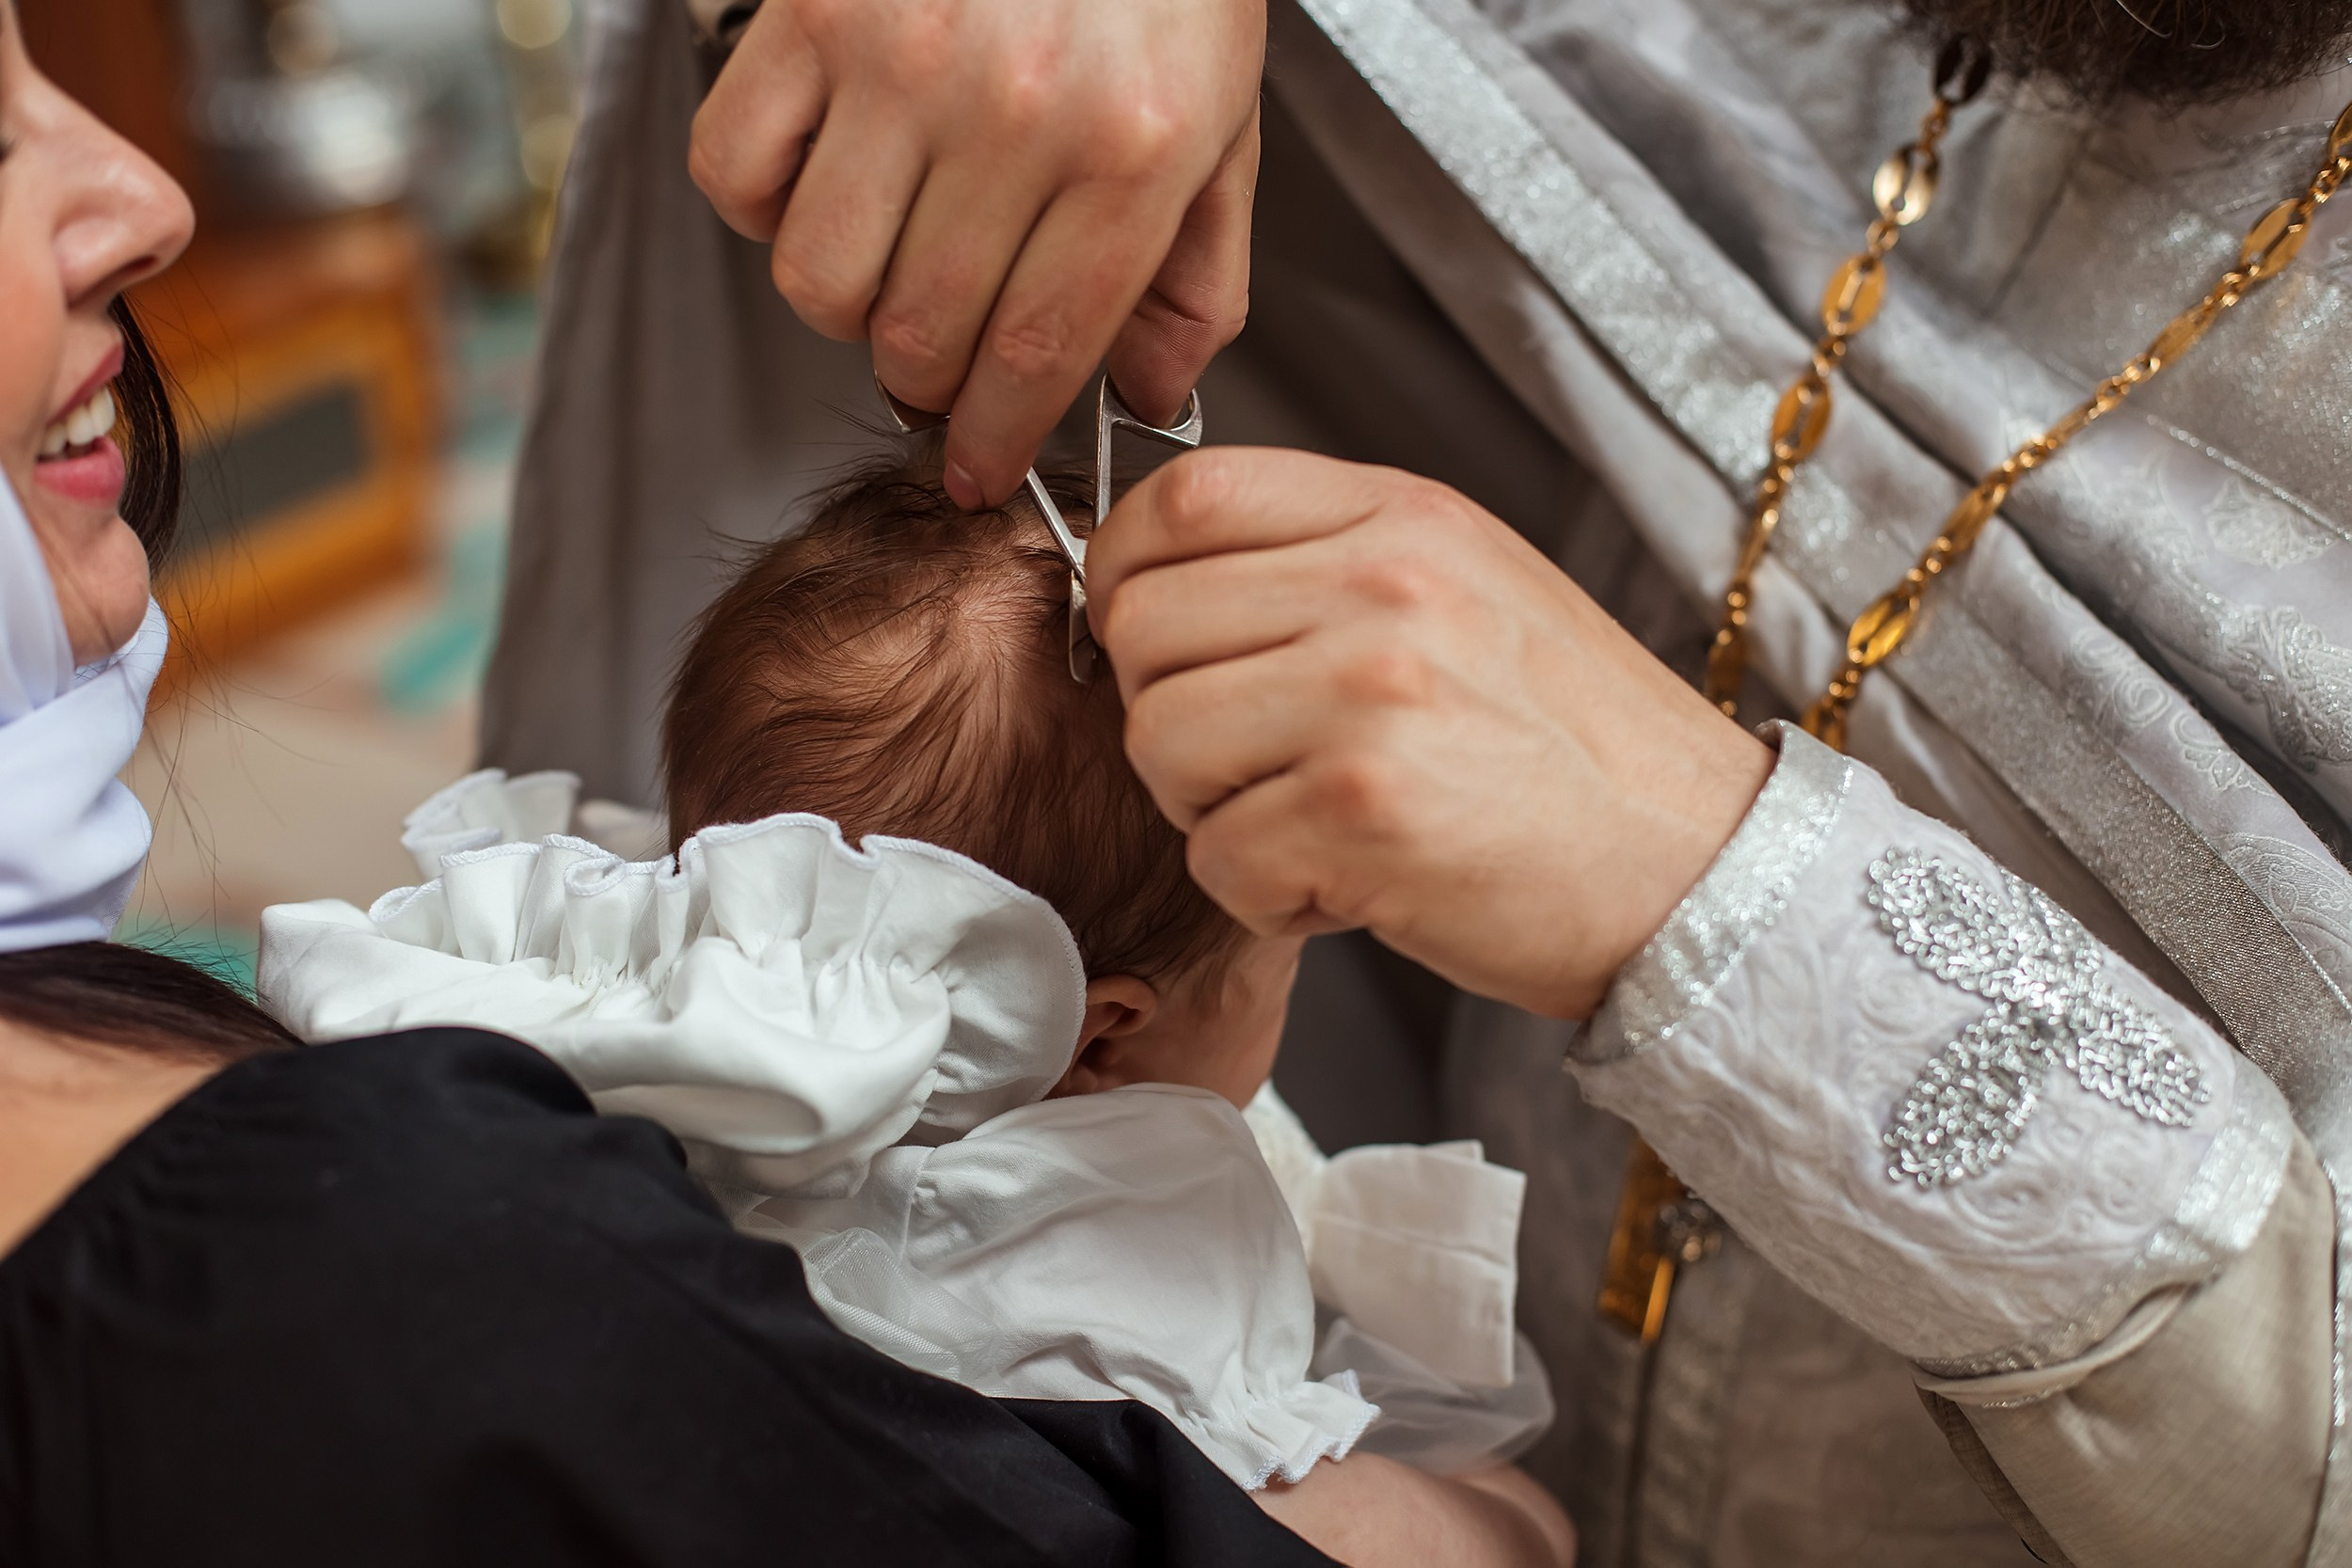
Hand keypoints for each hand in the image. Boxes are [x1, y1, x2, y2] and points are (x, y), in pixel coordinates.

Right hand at [690, 0, 1264, 509]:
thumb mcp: (1221, 119)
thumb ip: (1194, 274)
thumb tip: (1147, 395)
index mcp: (1130, 153)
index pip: (1036, 360)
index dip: (995, 443)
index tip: (977, 471)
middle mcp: (1013, 116)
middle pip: (920, 340)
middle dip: (928, 381)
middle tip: (942, 351)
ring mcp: (899, 64)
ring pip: (819, 283)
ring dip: (847, 305)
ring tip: (889, 256)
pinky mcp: (807, 15)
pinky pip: (735, 177)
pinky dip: (764, 207)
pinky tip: (824, 176)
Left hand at [1087, 449, 1773, 1020]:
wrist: (1698, 869)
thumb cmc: (1575, 751)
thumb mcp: (1467, 591)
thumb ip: (1325, 563)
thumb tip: (1155, 581)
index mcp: (1402, 515)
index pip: (1183, 496)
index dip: (1131, 577)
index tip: (1162, 644)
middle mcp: (1383, 583)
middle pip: (1142, 624)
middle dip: (1170, 713)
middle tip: (1260, 765)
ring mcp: (1369, 691)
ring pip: (1158, 741)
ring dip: (1212, 811)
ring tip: (1312, 825)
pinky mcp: (1363, 808)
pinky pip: (1215, 857)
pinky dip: (1268, 897)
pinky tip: (1352, 885)